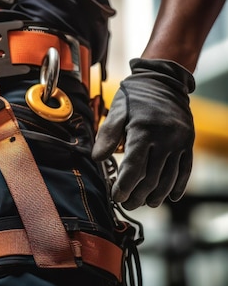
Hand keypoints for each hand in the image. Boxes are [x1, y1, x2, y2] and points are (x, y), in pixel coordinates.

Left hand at [92, 58, 195, 209]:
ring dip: (156, 195)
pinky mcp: (188, 144)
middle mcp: (164, 139)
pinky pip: (185, 171)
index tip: (116, 197)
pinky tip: (168, 197)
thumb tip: (97, 159)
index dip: (124, 186)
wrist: (163, 82)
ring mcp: (179, 143)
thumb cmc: (134, 98)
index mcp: (143, 132)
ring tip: (145, 203)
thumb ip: (107, 135)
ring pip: (169, 178)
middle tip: (126, 203)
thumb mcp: (117, 111)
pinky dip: (177, 187)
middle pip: (151, 178)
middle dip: (137, 195)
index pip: (134, 168)